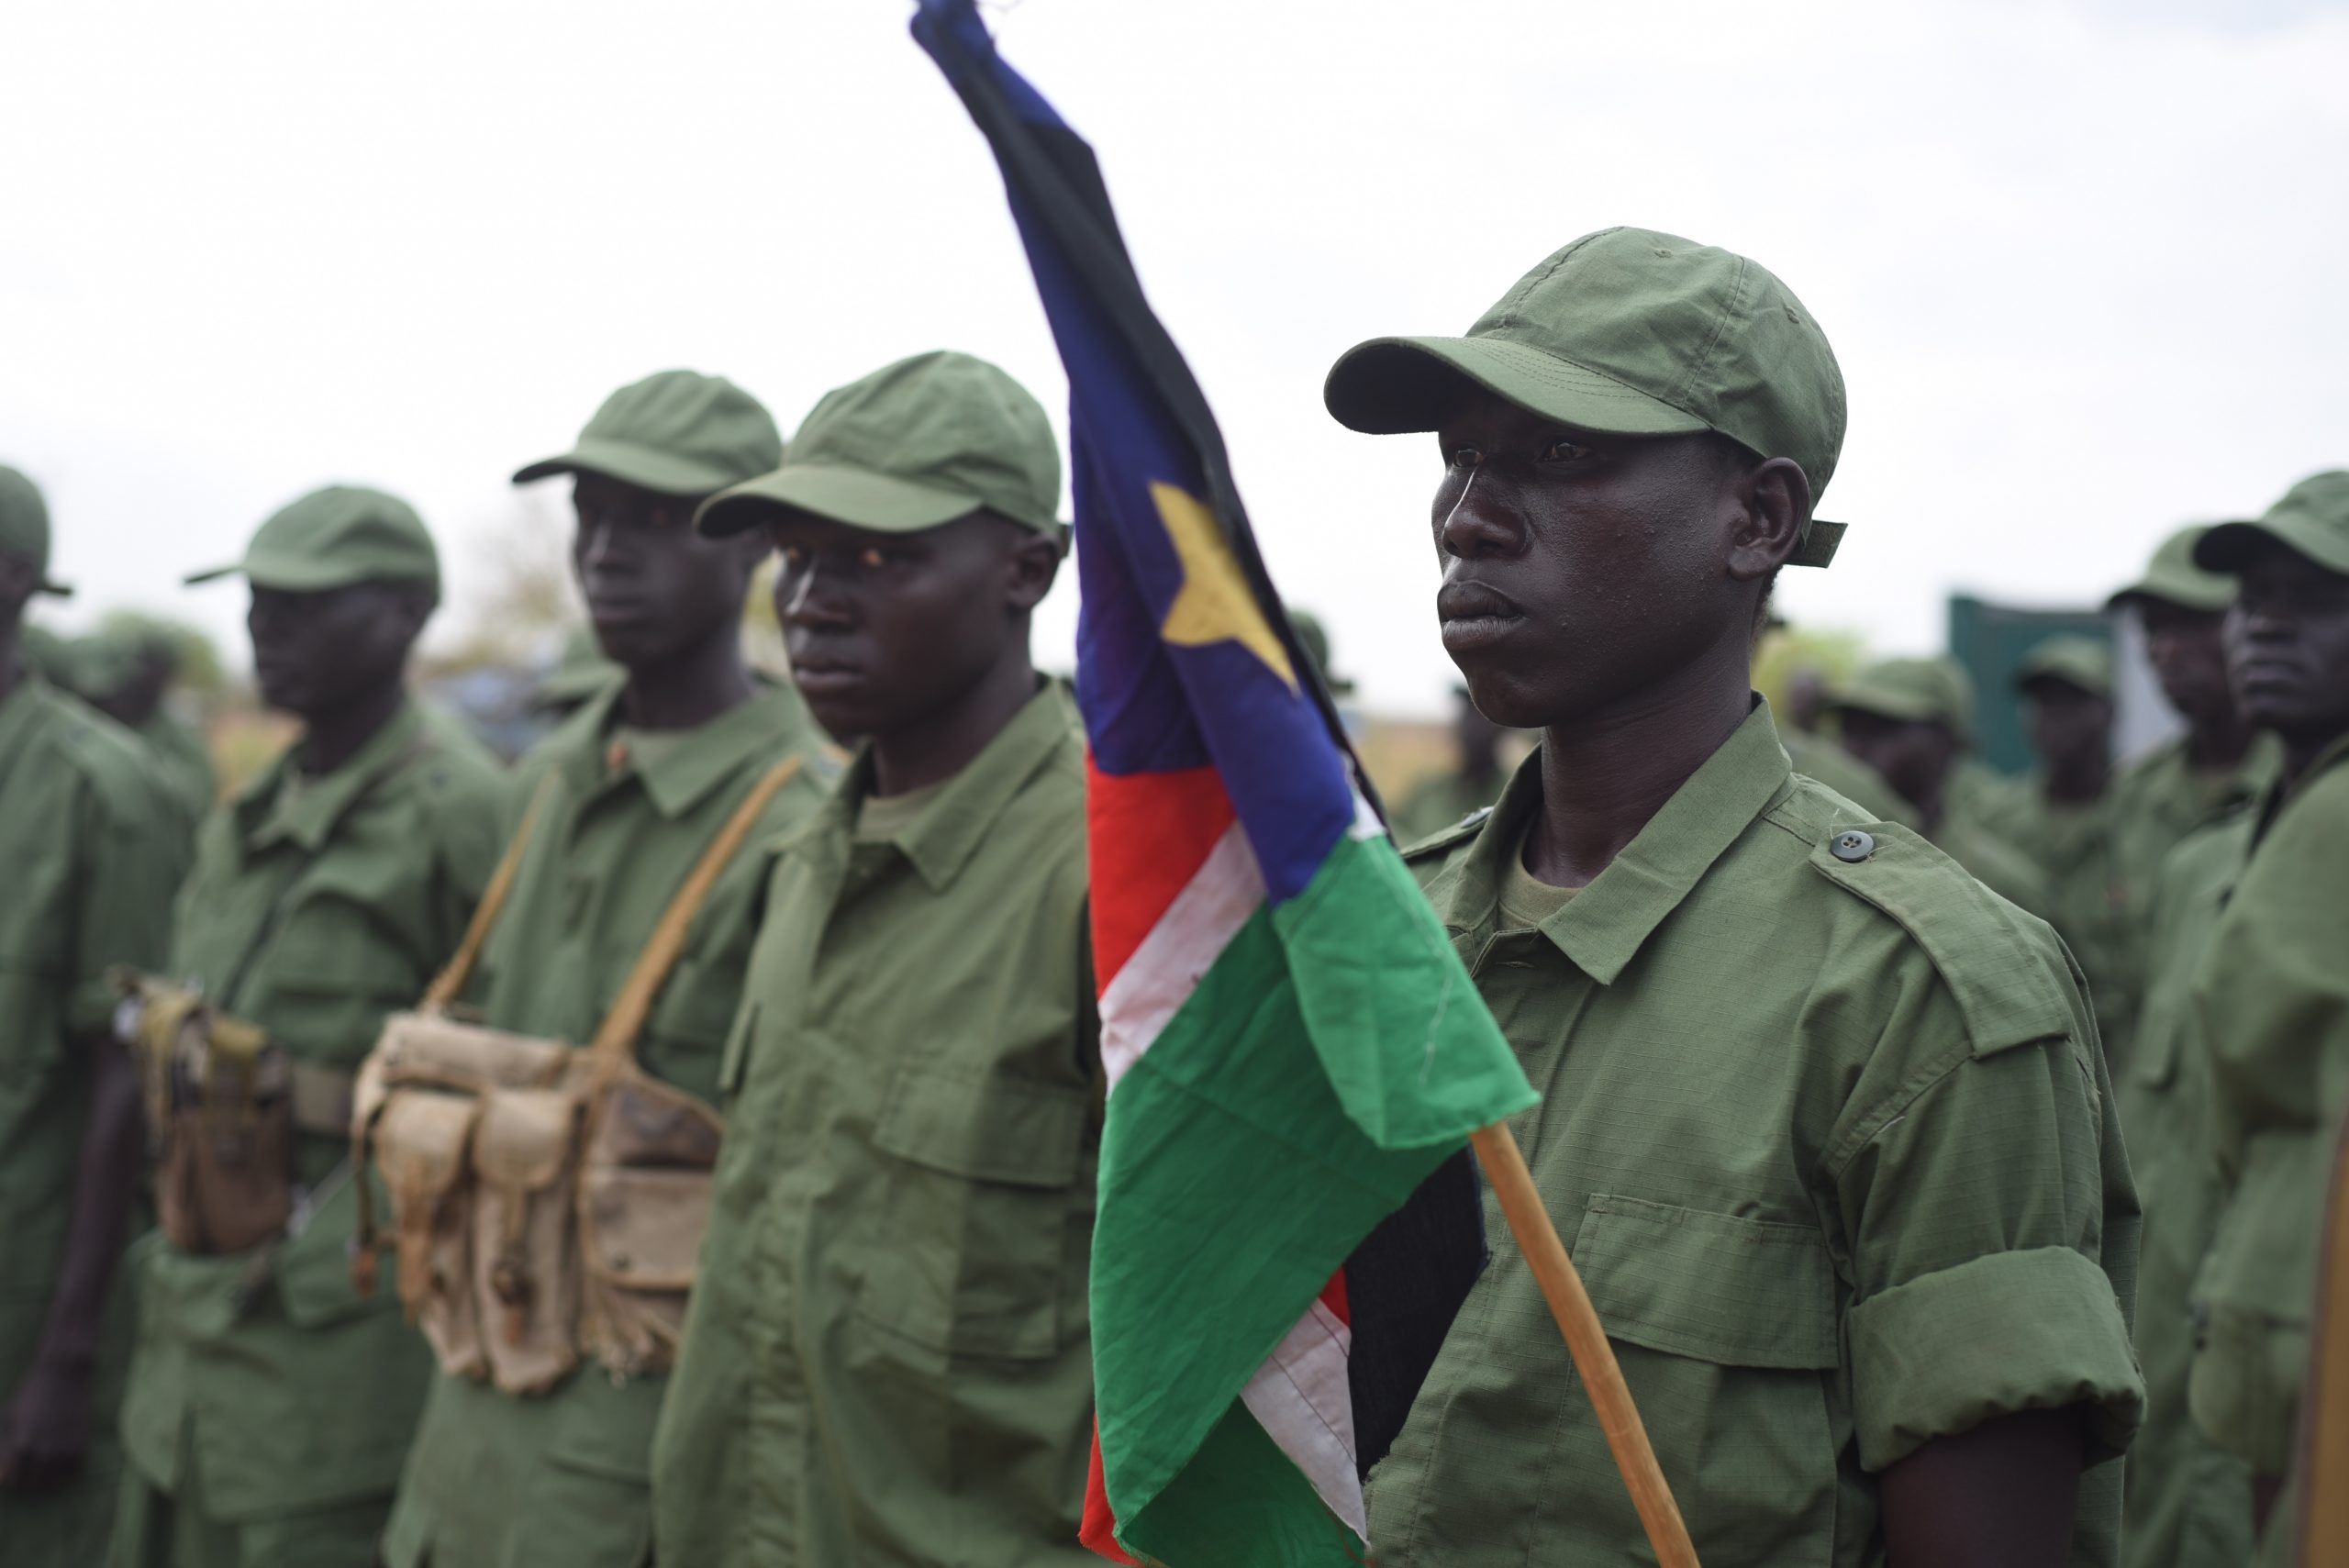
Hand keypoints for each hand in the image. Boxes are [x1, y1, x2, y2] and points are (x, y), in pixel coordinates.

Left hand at [0, 1356, 94, 1492]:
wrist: (65, 1374)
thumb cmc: (31, 1394)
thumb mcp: (8, 1418)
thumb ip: (2, 1447)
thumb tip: (1, 1474)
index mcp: (23, 1445)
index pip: (11, 1477)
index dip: (8, 1476)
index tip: (9, 1471)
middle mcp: (46, 1451)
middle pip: (31, 1484)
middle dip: (24, 1480)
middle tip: (24, 1471)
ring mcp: (67, 1449)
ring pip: (53, 1482)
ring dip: (45, 1481)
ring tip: (40, 1472)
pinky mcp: (83, 1444)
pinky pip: (73, 1472)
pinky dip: (64, 1474)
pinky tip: (58, 1466)